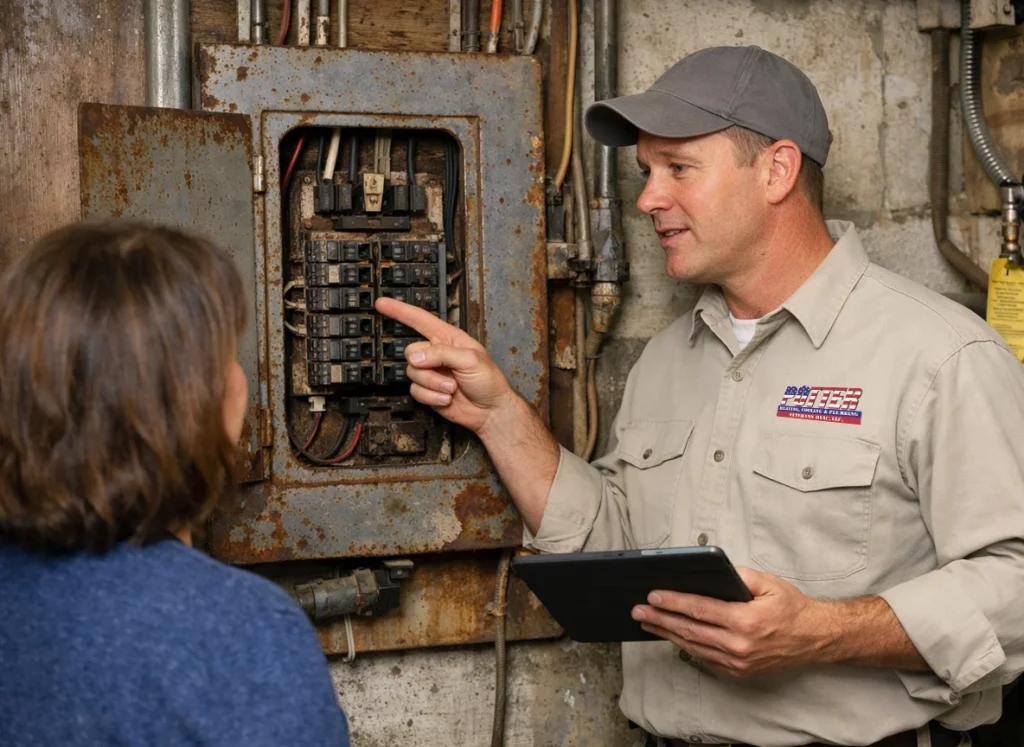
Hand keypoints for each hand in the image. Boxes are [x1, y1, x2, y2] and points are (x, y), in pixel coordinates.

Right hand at [374, 297, 516, 433]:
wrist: (490, 411)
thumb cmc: (488, 381)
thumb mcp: (471, 360)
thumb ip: (442, 354)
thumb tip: (416, 357)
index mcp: (448, 338)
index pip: (419, 320)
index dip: (400, 311)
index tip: (381, 303)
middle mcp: (437, 353)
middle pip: (411, 352)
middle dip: (427, 367)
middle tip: (449, 376)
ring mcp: (431, 373)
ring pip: (413, 374)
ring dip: (433, 384)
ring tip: (452, 388)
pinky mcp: (428, 391)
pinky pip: (415, 391)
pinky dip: (432, 397)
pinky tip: (447, 399)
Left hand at [631, 567, 828, 677]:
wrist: (815, 638)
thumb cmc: (791, 608)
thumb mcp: (768, 583)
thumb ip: (738, 576)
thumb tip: (711, 573)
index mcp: (745, 620)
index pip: (699, 609)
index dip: (673, 602)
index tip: (652, 596)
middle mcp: (739, 645)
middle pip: (690, 629)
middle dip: (660, 619)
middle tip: (638, 611)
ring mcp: (737, 662)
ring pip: (693, 646)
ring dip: (667, 633)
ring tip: (647, 622)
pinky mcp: (738, 671)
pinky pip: (704, 657)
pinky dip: (685, 645)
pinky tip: (671, 635)